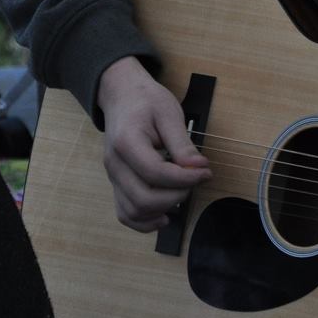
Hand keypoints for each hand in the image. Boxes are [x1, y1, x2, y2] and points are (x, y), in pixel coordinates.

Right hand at [96, 56, 210, 231]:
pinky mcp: (117, 184)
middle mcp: (114, 164)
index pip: (155, 173)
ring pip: (133, 211)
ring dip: (163, 209)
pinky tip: (165, 215)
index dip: (185, 178)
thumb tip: (198, 168)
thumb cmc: (146, 101)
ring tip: (182, 192)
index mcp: (126, 142)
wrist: (123, 96)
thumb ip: (182, 144)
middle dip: (176, 195)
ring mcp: (113, 176)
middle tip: (195, 180)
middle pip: (143, 198)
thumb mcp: (169, 113)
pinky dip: (145, 221)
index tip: (205, 171)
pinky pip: (125, 213)